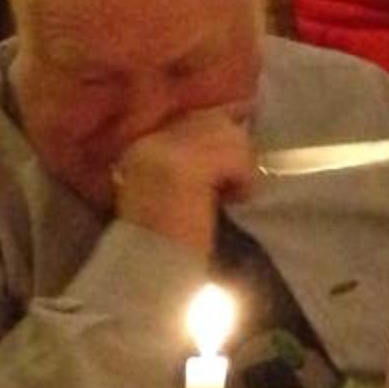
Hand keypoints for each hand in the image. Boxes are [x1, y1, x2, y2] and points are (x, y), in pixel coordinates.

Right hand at [109, 102, 256, 255]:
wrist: (150, 269)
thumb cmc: (169, 234)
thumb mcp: (176, 186)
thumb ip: (195, 157)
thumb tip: (234, 125)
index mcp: (143, 145)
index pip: (197, 117)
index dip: (223, 137)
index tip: (229, 165)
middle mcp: (151, 141)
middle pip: (216, 121)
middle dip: (236, 151)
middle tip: (233, 186)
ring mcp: (166, 151)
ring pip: (232, 136)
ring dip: (242, 167)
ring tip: (232, 195)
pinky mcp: (186, 167)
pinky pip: (237, 158)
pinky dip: (244, 179)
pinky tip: (234, 199)